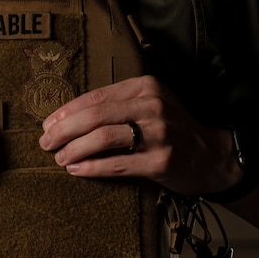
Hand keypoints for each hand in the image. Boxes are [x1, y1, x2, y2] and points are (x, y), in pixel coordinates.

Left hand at [40, 75, 237, 195]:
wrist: (212, 156)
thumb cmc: (170, 129)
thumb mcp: (149, 105)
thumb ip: (115, 104)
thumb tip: (64, 116)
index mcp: (146, 87)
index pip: (95, 97)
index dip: (66, 112)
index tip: (47, 124)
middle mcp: (153, 106)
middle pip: (94, 116)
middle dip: (63, 130)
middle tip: (45, 142)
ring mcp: (159, 134)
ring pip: (102, 138)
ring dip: (74, 149)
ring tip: (60, 158)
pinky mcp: (160, 161)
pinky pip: (116, 164)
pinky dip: (91, 167)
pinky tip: (76, 170)